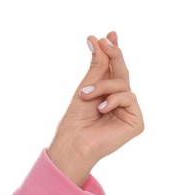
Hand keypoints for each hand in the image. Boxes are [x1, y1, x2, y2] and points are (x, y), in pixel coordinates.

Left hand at [48, 32, 143, 185]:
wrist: (75, 142)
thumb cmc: (76, 118)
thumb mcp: (86, 87)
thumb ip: (97, 66)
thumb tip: (96, 39)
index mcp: (106, 95)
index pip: (114, 70)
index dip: (113, 53)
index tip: (107, 36)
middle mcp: (118, 101)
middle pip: (122, 73)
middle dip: (114, 55)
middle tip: (106, 40)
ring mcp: (127, 111)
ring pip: (123, 84)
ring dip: (103, 86)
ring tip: (86, 96)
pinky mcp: (135, 121)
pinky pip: (129, 98)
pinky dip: (114, 100)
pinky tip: (101, 109)